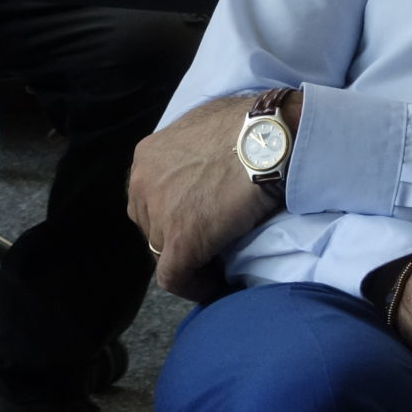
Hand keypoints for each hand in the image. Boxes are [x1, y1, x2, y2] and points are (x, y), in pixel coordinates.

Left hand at [127, 94, 286, 303]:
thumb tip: (203, 165)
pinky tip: (215, 285)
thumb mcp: (203, 127)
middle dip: (176, 237)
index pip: (149, 198)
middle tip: (209, 243)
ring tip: (216, 265)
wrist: (269, 138)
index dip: (172, 214)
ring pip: (163, 253)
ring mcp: (159, 213)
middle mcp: (142, 184)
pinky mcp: (181, 240)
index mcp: (147, 157)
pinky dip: (194, 286)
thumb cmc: (247, 125)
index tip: (198, 221)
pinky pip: (175, 277)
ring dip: (189, 261)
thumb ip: (191, 152)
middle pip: (152, 226)